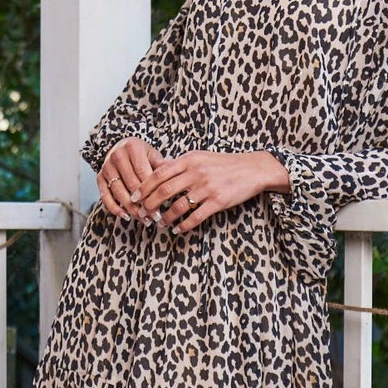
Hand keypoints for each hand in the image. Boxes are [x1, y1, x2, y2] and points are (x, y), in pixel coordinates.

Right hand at [98, 138, 165, 222]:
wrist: (121, 147)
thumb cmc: (142, 154)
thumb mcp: (153, 156)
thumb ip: (162, 167)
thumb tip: (175, 182)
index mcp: (133, 147)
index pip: (143, 173)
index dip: (152, 191)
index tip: (161, 206)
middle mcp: (117, 155)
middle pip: (131, 184)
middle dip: (144, 203)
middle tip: (155, 217)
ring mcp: (106, 167)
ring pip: (119, 192)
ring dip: (132, 209)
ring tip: (144, 220)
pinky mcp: (99, 177)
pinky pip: (105, 196)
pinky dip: (115, 209)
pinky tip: (126, 216)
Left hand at [130, 149, 289, 233]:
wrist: (253, 169)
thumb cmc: (224, 164)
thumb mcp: (201, 157)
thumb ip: (181, 165)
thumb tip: (158, 172)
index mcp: (189, 160)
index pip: (159, 174)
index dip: (144, 187)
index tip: (134, 197)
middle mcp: (196, 173)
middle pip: (164, 191)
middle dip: (149, 204)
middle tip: (142, 214)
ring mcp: (207, 188)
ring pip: (178, 206)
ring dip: (165, 217)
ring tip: (160, 223)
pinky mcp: (218, 202)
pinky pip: (195, 217)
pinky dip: (184, 226)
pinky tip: (178, 230)